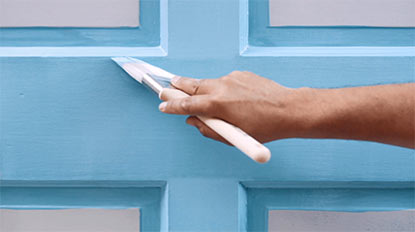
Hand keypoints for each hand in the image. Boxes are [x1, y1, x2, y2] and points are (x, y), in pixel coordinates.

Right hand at [159, 71, 309, 143]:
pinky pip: (225, 81)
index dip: (171, 105)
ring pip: (208, 82)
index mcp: (216, 105)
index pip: (185, 104)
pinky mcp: (241, 74)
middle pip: (191, 84)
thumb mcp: (233, 137)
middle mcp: (221, 87)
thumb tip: (194, 122)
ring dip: (201, 88)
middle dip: (178, 86)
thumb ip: (208, 130)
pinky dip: (222, 88)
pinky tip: (231, 98)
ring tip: (199, 94)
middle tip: (168, 86)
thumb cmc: (265, 127)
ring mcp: (231, 78)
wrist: (289, 109)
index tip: (163, 105)